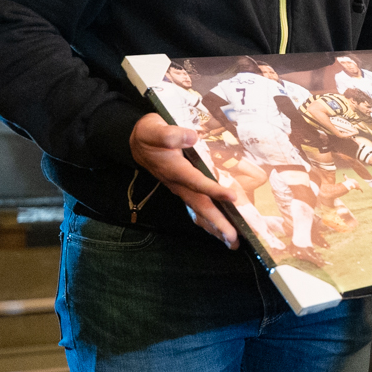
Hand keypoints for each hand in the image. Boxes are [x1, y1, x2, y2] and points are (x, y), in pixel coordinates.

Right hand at [129, 112, 239, 248]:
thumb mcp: (155, 129)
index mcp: (174, 169)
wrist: (138, 141)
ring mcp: (181, 189)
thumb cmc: (150, 134)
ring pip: (199, 211)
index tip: (232, 198)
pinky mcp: (184, 189)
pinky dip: (210, 221)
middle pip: (200, 205)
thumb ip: (170, 134)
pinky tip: (221, 230)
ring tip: (232, 243)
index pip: (196, 182)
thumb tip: (191, 137)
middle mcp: (178, 184)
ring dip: (215, 227)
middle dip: (217, 223)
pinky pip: (198, 208)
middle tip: (233, 239)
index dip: (213, 191)